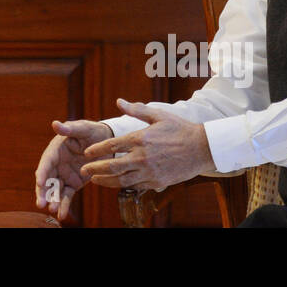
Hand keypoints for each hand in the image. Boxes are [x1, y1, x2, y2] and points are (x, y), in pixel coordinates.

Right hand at [34, 118, 111, 222]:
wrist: (106, 142)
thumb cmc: (92, 131)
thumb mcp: (83, 128)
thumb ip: (70, 129)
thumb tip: (55, 124)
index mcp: (56, 149)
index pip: (46, 162)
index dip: (42, 172)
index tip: (40, 182)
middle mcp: (57, 163)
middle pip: (46, 179)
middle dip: (43, 192)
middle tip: (41, 203)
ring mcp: (64, 175)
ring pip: (55, 190)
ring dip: (52, 200)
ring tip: (53, 210)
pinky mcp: (72, 184)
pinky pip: (66, 196)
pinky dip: (63, 205)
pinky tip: (61, 215)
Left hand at [80, 99, 213, 192]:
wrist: (202, 148)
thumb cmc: (180, 129)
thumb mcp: (158, 115)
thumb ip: (137, 110)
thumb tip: (119, 101)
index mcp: (140, 138)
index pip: (112, 145)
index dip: (97, 150)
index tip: (87, 153)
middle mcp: (142, 157)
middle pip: (113, 166)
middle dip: (95, 168)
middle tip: (84, 170)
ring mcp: (150, 171)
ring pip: (122, 180)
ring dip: (106, 181)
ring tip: (94, 180)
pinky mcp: (157, 182)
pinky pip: (136, 186)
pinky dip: (123, 185)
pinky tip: (116, 183)